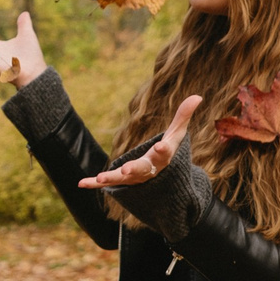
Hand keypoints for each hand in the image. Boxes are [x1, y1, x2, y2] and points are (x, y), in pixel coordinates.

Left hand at [80, 95, 201, 189]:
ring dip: (112, 178)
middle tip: (125, 170)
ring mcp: (133, 177)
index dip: (164, 149)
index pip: (164, 153)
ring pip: (122, 179)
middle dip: (133, 169)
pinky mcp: (120, 181)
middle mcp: (148, 170)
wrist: (160, 180)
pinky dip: (94, 184)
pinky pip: (106, 184)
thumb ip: (183, 116)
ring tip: (101, 177)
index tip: (161, 145)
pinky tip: (81, 183)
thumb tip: (198, 96)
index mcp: (162, 157)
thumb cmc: (167, 151)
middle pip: (142, 170)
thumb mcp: (176, 135)